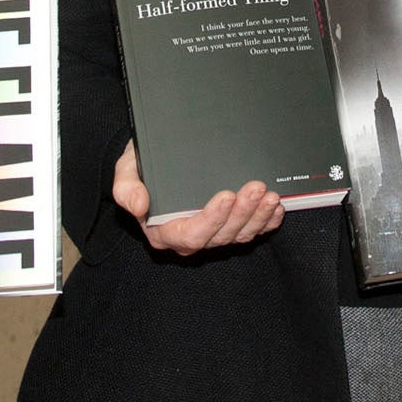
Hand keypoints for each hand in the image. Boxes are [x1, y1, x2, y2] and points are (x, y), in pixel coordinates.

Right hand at [112, 139, 283, 256]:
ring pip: (239, 234)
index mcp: (164, 231)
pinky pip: (251, 231)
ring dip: (258, 216)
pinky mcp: (230, 227)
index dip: (211, 219)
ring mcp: (213, 233)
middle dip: (242, 213)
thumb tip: (138, 205)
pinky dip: (266, 221)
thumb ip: (126, 189)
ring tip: (270, 195)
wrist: (154, 165)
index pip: (191, 234)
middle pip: (221, 235)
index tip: (226, 195)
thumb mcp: (125, 173)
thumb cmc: (141, 170)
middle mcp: (191, 236)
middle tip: (255, 188)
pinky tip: (276, 208)